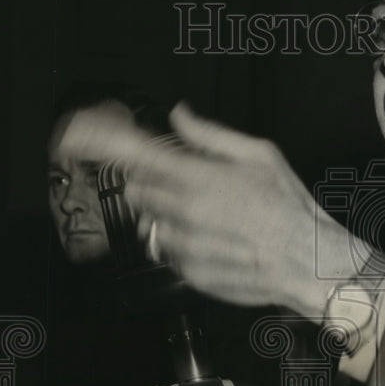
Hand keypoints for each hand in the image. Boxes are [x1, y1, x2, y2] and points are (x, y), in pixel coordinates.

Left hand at [57, 103, 359, 318]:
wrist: (307, 263)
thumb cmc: (290, 208)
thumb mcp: (261, 155)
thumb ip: (211, 135)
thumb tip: (179, 115)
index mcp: (197, 176)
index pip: (133, 154)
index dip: (101, 142)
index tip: (77, 134)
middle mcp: (182, 210)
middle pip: (138, 189)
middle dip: (153, 182)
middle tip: (188, 182)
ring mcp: (182, 244)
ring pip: (151, 221)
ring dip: (168, 214)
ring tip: (212, 216)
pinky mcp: (187, 271)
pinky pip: (168, 250)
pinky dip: (183, 243)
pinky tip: (217, 240)